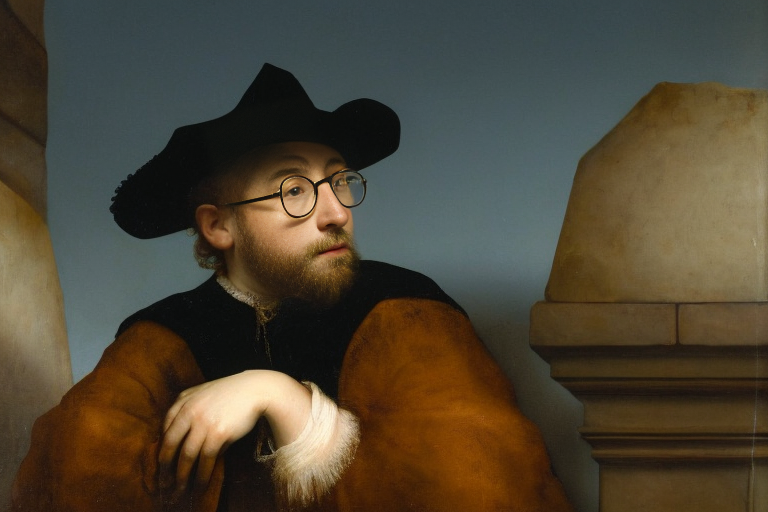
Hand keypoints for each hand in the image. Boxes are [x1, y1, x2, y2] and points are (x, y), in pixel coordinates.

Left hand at [158, 370, 310, 499]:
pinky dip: (202, 476)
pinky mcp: (218, 433)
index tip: (161, 466)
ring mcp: (203, 422)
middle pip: (169, 445)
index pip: (164, 430)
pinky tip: (200, 486)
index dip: (161, 451)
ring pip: (185, 456)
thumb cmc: (233, 393)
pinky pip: (205, 459)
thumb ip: (192, 413)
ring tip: (179, 491)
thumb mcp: (205, 395)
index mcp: (183, 400)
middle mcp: (189, 411)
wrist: (257, 388)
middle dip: (165, 468)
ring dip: (181, 477)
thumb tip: (185, 443)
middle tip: (164, 484)